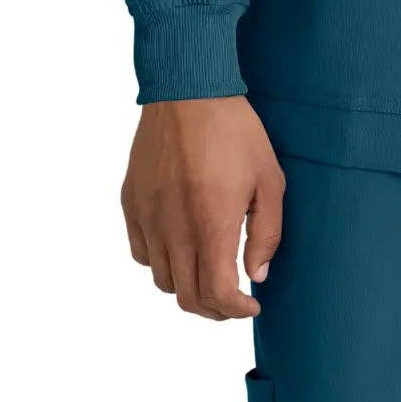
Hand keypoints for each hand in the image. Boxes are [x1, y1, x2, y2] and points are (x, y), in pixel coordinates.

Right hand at [121, 96, 283, 320]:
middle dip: (213, 309)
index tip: (252, 304)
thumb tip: (257, 275)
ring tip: (207, 273)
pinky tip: (180, 247)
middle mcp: (174, 228)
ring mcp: (148, 217)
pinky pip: (141, 252)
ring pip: (162, 279)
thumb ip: (267, 232)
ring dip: (187, 287)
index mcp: (211, 224)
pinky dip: (161, 262)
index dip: (236, 310)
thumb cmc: (235, 131)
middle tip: (232, 300)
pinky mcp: (131, 203)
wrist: (188, 91)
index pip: (216, 294)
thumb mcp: (269, 178)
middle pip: (187, 297)